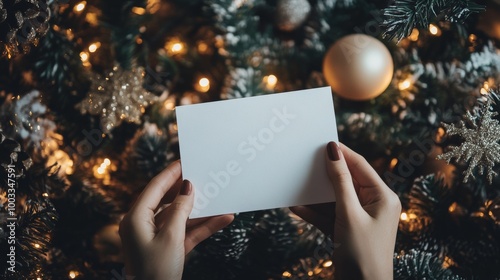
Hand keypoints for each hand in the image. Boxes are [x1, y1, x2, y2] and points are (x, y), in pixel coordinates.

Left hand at [119, 161, 233, 279]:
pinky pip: (187, 232)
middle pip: (168, 200)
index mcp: (136, 219)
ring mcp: (156, 238)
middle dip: (187, 190)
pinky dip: (203, 226)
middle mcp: (143, 225)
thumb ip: (180, 210)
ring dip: (201, 210)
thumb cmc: (155, 272)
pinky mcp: (168, 249)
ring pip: (181, 217)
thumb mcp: (171, 237)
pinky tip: (222, 219)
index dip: (171, 173)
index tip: (185, 161)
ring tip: (218, 197)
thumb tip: (187, 187)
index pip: (155, 188)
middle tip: (202, 175)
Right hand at [290, 142, 400, 279]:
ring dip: (316, 196)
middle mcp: (373, 205)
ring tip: (297, 186)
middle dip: (325, 175)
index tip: (321, 143)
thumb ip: (340, 181)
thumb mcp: (349, 213)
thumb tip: (333, 151)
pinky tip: (297, 207)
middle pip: (346, 181)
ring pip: (334, 198)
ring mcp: (359, 218)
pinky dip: (314, 212)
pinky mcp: (346, 230)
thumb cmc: (363, 254)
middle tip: (305, 162)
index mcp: (383, 197)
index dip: (341, 154)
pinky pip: (328, 215)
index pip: (360, 166)